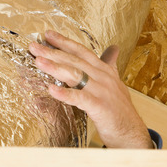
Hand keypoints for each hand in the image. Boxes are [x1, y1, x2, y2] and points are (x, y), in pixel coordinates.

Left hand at [29, 30, 153, 148]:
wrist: (132, 132)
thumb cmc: (119, 109)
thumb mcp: (115, 83)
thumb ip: (110, 65)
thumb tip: (113, 48)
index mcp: (105, 70)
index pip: (82, 51)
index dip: (64, 42)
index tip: (47, 34)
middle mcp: (104, 77)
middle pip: (75, 60)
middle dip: (53, 52)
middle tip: (34, 46)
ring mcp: (102, 92)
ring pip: (76, 75)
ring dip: (55, 67)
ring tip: (38, 62)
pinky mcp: (100, 107)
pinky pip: (80, 98)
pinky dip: (65, 94)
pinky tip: (51, 90)